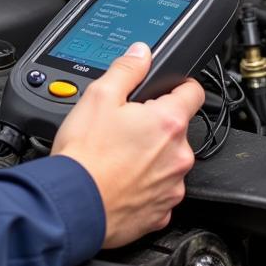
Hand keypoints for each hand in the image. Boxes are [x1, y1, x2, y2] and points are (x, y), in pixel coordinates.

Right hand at [51, 42, 203, 248]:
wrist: (72, 204)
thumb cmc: (85, 155)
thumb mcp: (99, 96)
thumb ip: (127, 69)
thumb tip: (142, 53)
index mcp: (169, 122)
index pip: (194, 91)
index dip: (179, 85)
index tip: (166, 89)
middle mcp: (179, 156)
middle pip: (176, 129)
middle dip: (155, 125)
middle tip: (124, 127)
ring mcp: (172, 186)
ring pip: (168, 161)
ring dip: (151, 157)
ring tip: (117, 156)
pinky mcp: (161, 212)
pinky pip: (159, 191)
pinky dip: (144, 185)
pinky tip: (120, 180)